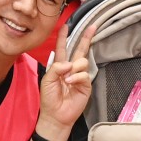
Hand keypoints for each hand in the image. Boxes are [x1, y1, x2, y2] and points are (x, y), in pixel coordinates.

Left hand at [37, 20, 93, 140]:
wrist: (56, 115)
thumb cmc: (49, 98)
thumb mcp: (47, 80)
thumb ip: (55, 68)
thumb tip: (69, 63)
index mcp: (60, 66)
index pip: (63, 48)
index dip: (64, 36)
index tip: (67, 25)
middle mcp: (71, 68)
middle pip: (80, 49)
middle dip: (86, 37)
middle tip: (93, 26)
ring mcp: (80, 76)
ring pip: (82, 61)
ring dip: (74, 68)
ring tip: (67, 79)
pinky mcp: (86, 85)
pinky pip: (84, 74)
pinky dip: (76, 77)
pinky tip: (70, 83)